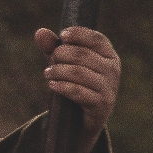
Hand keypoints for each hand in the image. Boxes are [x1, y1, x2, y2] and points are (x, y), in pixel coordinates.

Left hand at [34, 26, 119, 152]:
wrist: (82, 120)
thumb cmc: (75, 84)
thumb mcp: (63, 64)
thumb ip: (52, 48)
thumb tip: (40, 32)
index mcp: (109, 55)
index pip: (96, 39)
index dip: (79, 34)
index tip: (62, 35)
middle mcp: (113, 69)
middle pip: (83, 55)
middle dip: (61, 55)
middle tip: (51, 61)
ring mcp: (109, 88)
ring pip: (79, 72)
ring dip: (58, 71)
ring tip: (47, 74)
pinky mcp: (101, 105)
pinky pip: (78, 92)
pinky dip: (62, 86)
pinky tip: (52, 84)